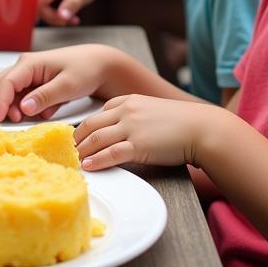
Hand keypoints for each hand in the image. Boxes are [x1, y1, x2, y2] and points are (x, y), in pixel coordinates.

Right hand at [0, 45, 114, 122]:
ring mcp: (29, 76)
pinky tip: (37, 114)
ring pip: (9, 94)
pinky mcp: (35, 86)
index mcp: (30, 63)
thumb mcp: (67, 85)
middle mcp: (25, 67)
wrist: (100, 65)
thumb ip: (45, 96)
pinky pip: (22, 99)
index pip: (6, 83)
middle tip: (0, 126)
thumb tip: (23, 108)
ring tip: (20, 122)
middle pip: (0, 86)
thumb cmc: (86, 69)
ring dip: (11, 109)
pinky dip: (24, 109)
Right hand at [37, 0, 99, 25]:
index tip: (63, 20)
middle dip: (52, 18)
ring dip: (53, 18)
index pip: (40, 1)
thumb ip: (73, 3)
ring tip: (70, 18)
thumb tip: (63, 16)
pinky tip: (63, 15)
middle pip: (37, 6)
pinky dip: (51, 15)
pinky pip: (40, 8)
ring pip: (38, 9)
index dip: (49, 14)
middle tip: (68, 20)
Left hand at [74, 94, 210, 170]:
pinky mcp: (138, 145)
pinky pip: (111, 154)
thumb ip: (136, 117)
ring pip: (97, 139)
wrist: (201, 128)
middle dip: (76, 138)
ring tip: (72, 160)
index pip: (100, 112)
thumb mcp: (153, 111)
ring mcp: (131, 127)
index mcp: (130, 100)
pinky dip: (96, 160)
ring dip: (81, 151)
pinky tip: (88, 166)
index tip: (76, 136)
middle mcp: (127, 111)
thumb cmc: (181, 123)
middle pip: (91, 124)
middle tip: (66, 150)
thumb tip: (123, 132)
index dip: (85, 125)